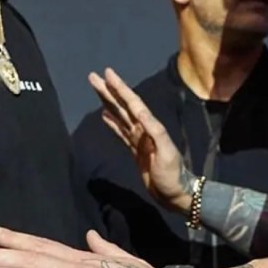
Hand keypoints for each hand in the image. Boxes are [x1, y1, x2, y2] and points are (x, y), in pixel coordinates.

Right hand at [89, 67, 196, 213]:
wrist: (174, 194)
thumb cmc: (172, 174)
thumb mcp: (166, 152)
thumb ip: (154, 131)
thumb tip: (140, 112)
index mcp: (150, 126)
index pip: (132, 103)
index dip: (120, 88)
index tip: (107, 74)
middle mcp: (143, 129)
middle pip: (122, 106)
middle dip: (108, 91)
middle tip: (93, 77)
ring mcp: (138, 139)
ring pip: (119, 116)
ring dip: (108, 102)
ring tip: (96, 90)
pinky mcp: (135, 149)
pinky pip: (120, 132)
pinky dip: (112, 122)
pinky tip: (104, 115)